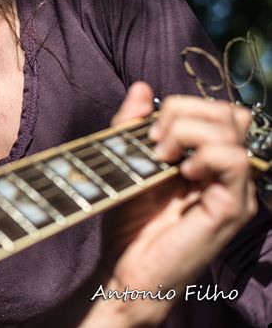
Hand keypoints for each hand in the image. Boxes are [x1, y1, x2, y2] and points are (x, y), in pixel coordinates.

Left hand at [82, 82, 256, 325]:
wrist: (125, 271)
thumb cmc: (129, 222)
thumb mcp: (125, 160)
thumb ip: (132, 124)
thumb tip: (141, 87)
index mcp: (208, 160)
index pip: (218, 111)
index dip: (181, 107)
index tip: (147, 132)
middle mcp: (228, 174)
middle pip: (230, 113)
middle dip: (184, 112)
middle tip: (154, 141)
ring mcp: (234, 191)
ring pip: (232, 129)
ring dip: (188, 131)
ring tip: (161, 156)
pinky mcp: (230, 209)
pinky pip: (234, 161)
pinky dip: (204, 154)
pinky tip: (180, 172)